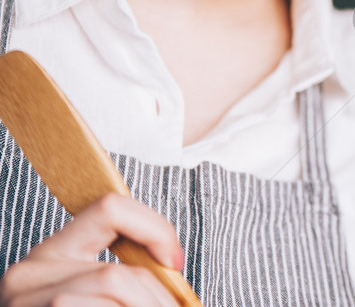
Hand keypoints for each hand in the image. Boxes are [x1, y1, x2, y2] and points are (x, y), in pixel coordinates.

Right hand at [0, 193, 183, 305]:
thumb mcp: (91, 294)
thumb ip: (123, 279)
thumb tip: (173, 269)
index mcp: (51, 255)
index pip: (111, 209)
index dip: (155, 229)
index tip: (175, 261)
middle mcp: (29, 275)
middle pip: (120, 274)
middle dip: (159, 300)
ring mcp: (26, 304)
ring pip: (115, 293)